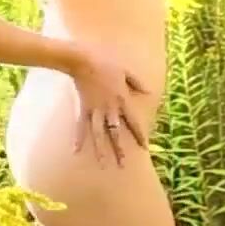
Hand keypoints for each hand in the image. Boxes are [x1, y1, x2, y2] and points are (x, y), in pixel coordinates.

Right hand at [65, 47, 149, 166]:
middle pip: (116, 133)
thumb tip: (148, 91)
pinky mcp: (83, 108)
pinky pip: (81, 126)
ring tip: (103, 164)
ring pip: (99, 134)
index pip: (133, 121)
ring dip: (101, 150)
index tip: (144, 147)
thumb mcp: (126, 71)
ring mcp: (95, 110)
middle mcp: (110, 109)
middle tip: (123, 165)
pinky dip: (79, 138)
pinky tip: (76, 150)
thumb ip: (137, 83)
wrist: (84, 60)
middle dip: (119, 149)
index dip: (139, 134)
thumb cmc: (106, 63)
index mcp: (122, 100)